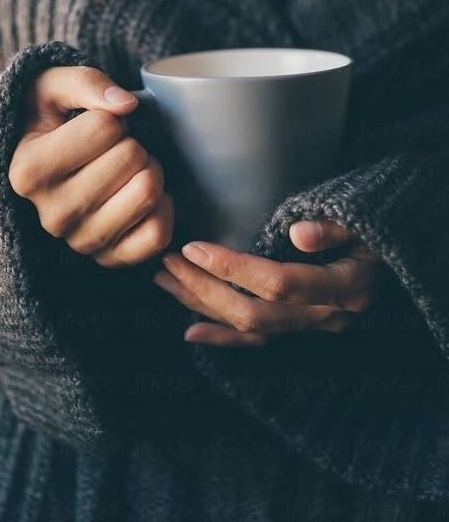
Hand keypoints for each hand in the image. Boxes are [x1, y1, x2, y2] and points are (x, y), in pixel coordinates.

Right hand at [9, 65, 173, 266]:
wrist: (50, 173)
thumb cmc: (52, 125)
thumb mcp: (53, 89)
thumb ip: (86, 83)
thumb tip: (126, 105)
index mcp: (29, 172)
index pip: (106, 127)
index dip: (112, 118)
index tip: (97, 128)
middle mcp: (52, 214)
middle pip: (132, 157)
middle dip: (134, 143)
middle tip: (118, 149)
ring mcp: (82, 241)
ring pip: (149, 191)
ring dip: (151, 171)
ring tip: (129, 170)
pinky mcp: (110, 259)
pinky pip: (158, 234)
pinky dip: (163, 207)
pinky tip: (143, 195)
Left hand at [154, 220, 383, 345]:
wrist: (396, 257)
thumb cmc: (377, 230)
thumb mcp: (366, 221)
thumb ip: (335, 227)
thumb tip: (299, 234)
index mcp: (344, 286)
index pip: (277, 283)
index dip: (232, 268)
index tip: (193, 247)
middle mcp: (327, 316)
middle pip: (254, 311)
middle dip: (204, 288)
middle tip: (167, 261)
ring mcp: (314, 328)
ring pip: (250, 327)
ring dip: (203, 306)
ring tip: (165, 282)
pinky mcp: (303, 329)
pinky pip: (259, 341)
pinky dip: (223, 337)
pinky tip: (190, 330)